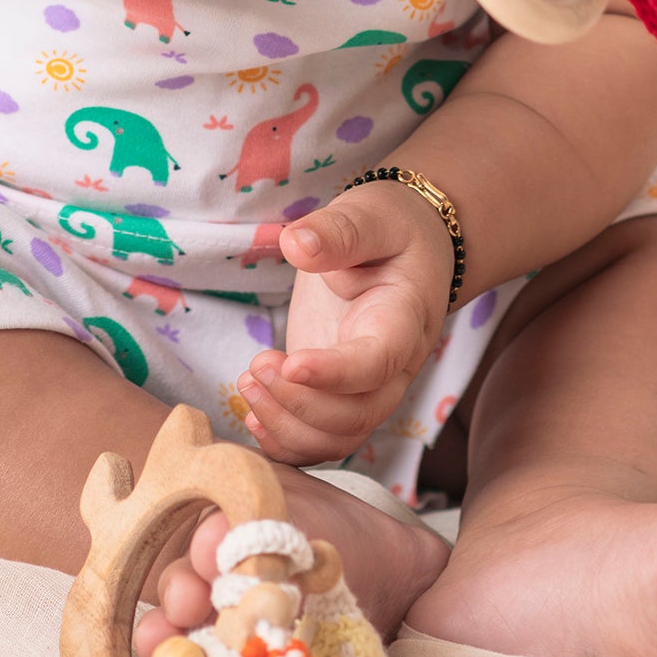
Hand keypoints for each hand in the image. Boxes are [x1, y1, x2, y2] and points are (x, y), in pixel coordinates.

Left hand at [237, 181, 455, 465]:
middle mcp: (394, 367)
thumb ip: (337, 232)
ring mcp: (368, 387)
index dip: (334, 374)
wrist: (409, 249)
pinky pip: (322, 441)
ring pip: (338, 438)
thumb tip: (295, 244)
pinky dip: (286, 442)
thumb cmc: (391, 229)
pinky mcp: (341, 394)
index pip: (377, 363)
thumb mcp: (370, 215)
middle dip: (299, 404)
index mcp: (404, 320)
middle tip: (256, 365)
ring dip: (286, 425)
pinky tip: (254, 414)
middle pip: (356, 416)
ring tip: (247, 383)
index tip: (290, 364)